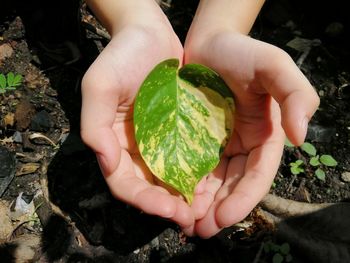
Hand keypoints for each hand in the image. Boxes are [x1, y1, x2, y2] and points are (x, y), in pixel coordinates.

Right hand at [80, 20, 194, 228]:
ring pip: (170, 179)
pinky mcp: (178, 132)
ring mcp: (158, 142)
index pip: (124, 184)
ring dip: (184, 198)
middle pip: (149, 188)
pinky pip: (187, 159)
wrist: (149, 33)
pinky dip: (196, 176)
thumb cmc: (122, 56)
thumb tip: (107, 163)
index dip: (144, 201)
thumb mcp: (100, 86)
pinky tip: (212, 184)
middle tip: (191, 218)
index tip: (169, 209)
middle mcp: (136, 149)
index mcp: (114, 144)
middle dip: (167, 206)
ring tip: (204, 210)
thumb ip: (95, 125)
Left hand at [183, 31, 319, 237]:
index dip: (243, 199)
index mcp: (264, 136)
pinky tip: (173, 199)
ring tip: (186, 224)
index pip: (257, 175)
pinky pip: (191, 168)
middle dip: (219, 211)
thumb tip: (300, 136)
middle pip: (232, 186)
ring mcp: (218, 145)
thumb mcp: (274, 65)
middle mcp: (242, 146)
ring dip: (200, 206)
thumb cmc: (242, 52)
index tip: (224, 219)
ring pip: (211, 183)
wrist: (208, 43)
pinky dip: (184, 186)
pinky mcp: (195, 140)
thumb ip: (296, 94)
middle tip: (200, 231)